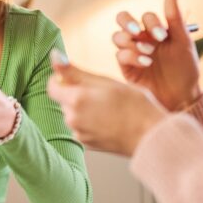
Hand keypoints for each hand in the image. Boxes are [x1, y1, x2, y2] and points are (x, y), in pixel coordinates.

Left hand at [48, 54, 167, 155]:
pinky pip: (82, 127)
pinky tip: (110, 120)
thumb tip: (53, 57)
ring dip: (84, 108)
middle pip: (64, 100)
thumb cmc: (134, 104)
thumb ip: (75, 71)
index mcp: (76, 99)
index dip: (62, 78)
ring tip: (110, 107)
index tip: (78, 76)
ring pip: (73, 114)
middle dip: (77, 93)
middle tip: (103, 92)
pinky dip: (90, 122)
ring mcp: (79, 134)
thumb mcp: (106, 82)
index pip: (52, 86)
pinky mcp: (87, 145)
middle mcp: (72, 119)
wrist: (150, 136)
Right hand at [113, 0, 201, 110]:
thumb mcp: (183, 41)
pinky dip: (132, 56)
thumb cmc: (185, 68)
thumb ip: (175, 17)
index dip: (151, 22)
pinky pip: (120, 56)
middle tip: (137, 31)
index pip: (145, 17)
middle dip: (127, 22)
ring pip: (117, 37)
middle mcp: (140, 39)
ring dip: (131, 42)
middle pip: (122, 20)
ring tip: (149, 52)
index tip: (163, 36)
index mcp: (153, 31)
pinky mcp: (126, 69)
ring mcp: (131, 53)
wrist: (183, 96)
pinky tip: (146, 63)